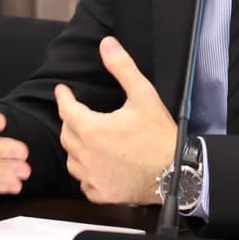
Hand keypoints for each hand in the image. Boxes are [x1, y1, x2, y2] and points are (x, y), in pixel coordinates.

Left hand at [53, 36, 173, 204]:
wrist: (176, 171)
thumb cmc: (160, 136)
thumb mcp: (144, 95)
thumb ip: (122, 68)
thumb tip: (107, 45)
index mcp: (93, 130)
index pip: (67, 110)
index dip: (63, 98)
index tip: (62, 91)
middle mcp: (87, 155)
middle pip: (66, 134)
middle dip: (69, 120)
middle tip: (77, 113)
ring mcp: (93, 177)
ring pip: (71, 160)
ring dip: (75, 147)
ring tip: (86, 139)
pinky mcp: (101, 194)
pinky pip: (83, 183)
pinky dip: (86, 173)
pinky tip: (96, 166)